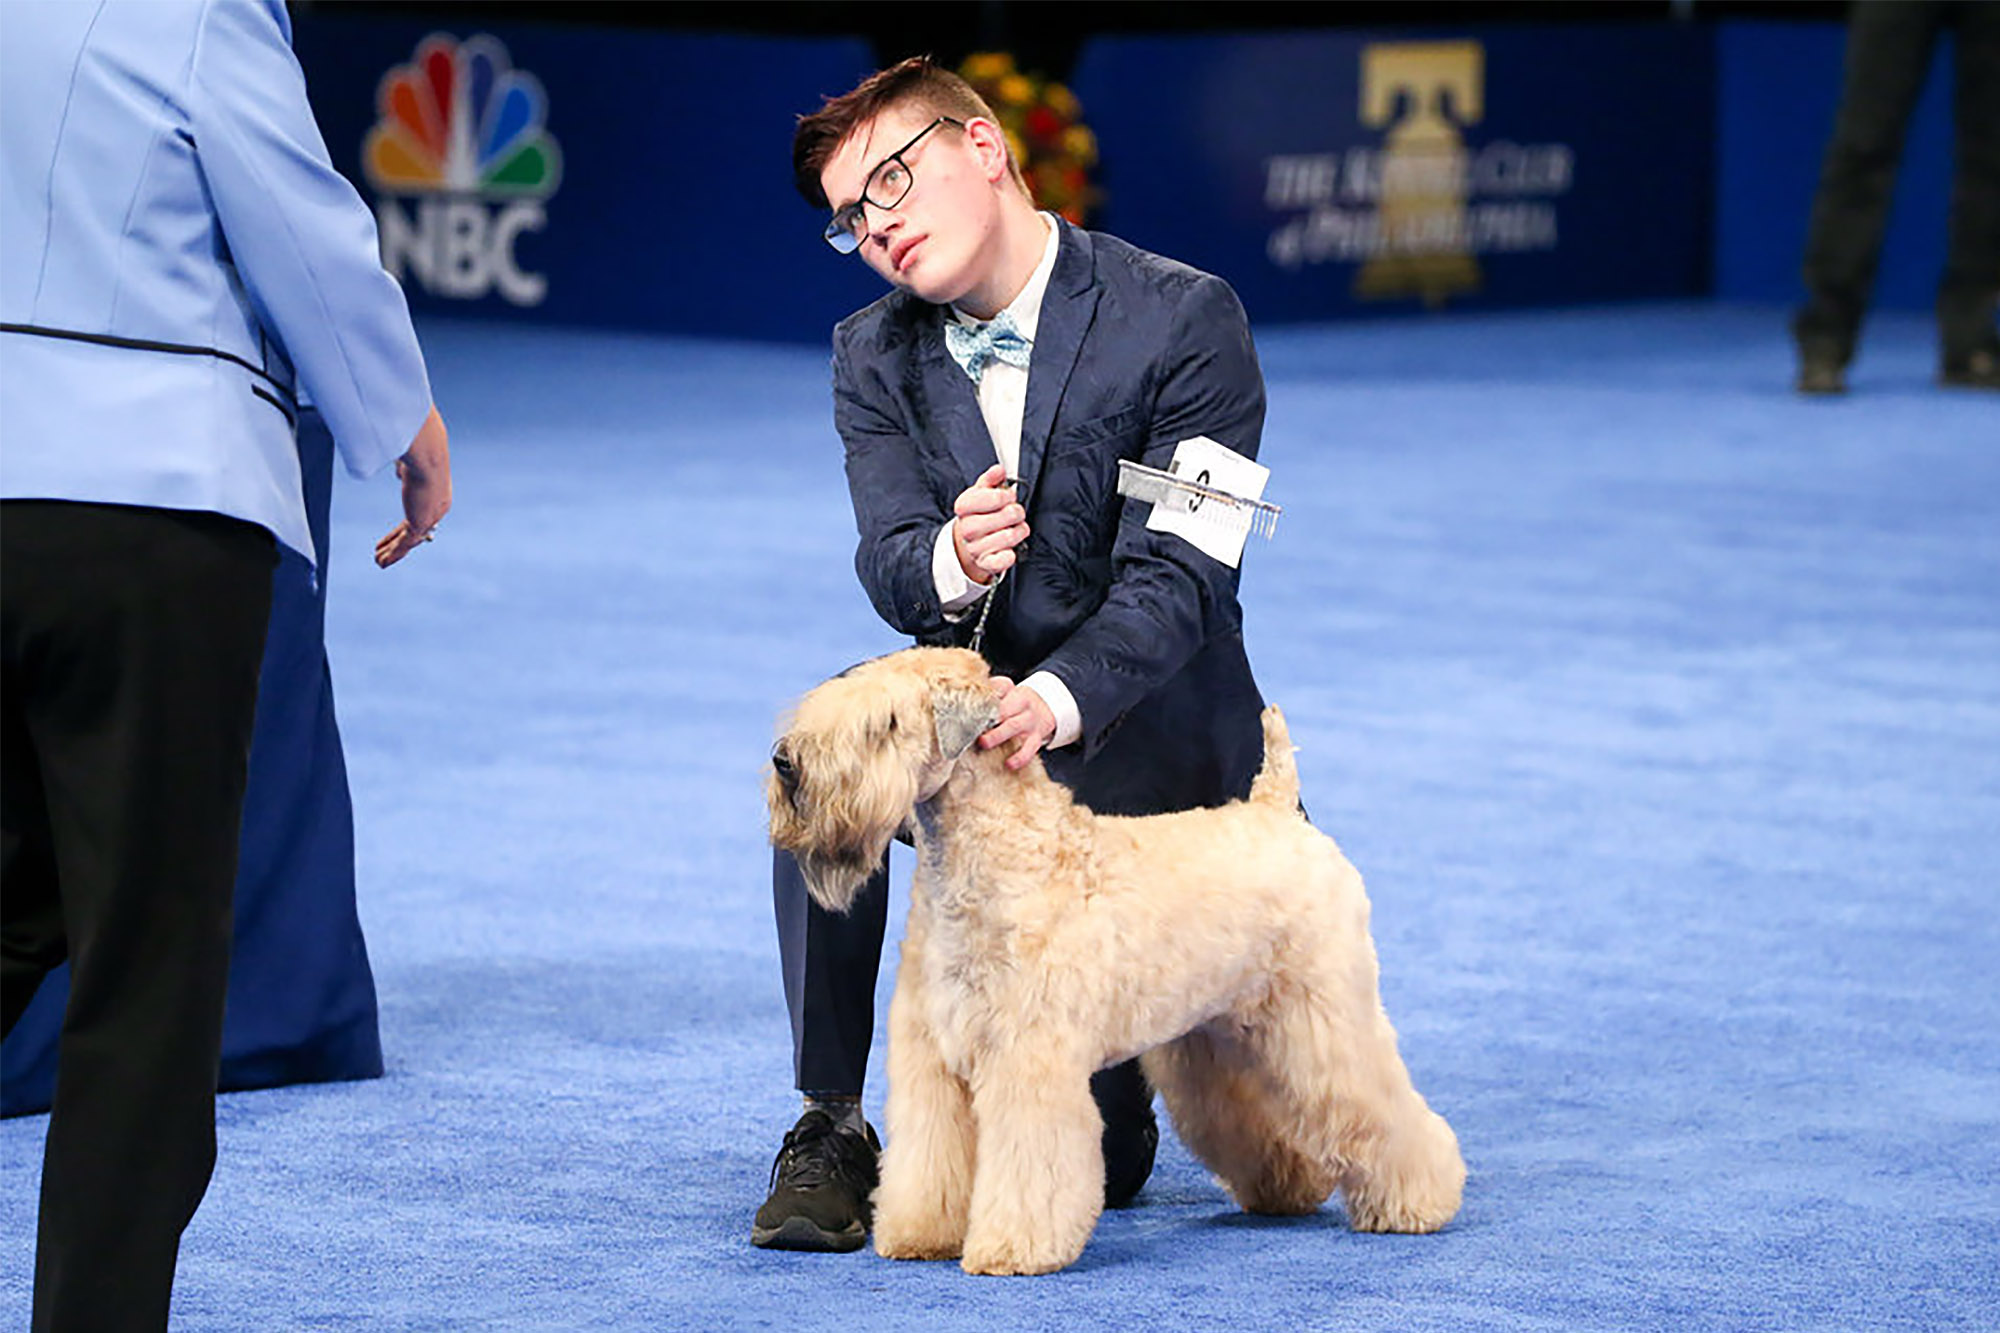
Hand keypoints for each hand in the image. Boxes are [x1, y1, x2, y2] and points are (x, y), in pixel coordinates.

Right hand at [375, 405, 451, 567]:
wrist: (428, 454)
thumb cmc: (421, 451)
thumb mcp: (411, 461)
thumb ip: (405, 469)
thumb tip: (399, 468)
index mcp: (437, 494)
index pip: (420, 514)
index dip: (407, 525)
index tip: (399, 530)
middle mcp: (437, 508)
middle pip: (416, 532)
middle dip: (400, 542)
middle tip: (387, 551)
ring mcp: (430, 517)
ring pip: (410, 541)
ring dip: (393, 551)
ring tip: (379, 560)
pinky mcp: (421, 523)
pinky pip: (405, 544)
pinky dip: (393, 553)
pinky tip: (382, 561)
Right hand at [951, 463, 1027, 584]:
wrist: (969, 543)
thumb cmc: (980, 514)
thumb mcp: (981, 493)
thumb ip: (991, 479)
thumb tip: (998, 470)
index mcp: (964, 506)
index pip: (997, 497)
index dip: (1008, 496)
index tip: (1008, 497)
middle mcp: (967, 527)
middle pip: (1009, 515)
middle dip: (1017, 512)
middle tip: (1014, 513)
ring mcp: (975, 547)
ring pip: (1011, 536)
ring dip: (1019, 531)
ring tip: (1015, 529)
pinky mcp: (984, 563)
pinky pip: (1004, 560)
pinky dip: (1010, 554)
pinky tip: (1009, 549)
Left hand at [979, 675, 1055, 770]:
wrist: (1046, 709)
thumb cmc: (1017, 703)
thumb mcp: (1009, 692)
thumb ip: (991, 691)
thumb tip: (965, 694)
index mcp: (1015, 693)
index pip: (1001, 687)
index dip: (988, 694)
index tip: (971, 702)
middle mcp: (1023, 706)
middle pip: (1004, 709)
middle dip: (988, 717)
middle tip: (971, 725)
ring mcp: (1030, 723)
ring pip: (1014, 727)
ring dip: (997, 735)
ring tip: (983, 743)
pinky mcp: (1036, 739)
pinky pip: (1029, 750)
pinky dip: (1019, 758)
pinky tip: (1008, 764)